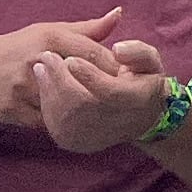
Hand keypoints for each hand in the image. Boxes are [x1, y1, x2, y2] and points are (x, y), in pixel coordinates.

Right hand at [0, 14, 128, 128]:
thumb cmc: (20, 47)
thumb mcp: (50, 31)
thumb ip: (87, 28)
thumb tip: (119, 13)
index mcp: (49, 39)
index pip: (92, 53)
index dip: (114, 66)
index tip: (127, 76)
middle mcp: (36, 61)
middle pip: (80, 80)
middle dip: (100, 89)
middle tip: (116, 97)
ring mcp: (22, 88)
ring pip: (64, 104)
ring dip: (81, 109)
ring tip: (97, 111)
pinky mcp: (12, 111)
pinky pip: (46, 122)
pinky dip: (59, 121)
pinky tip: (69, 121)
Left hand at [29, 49, 172, 154]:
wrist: (138, 118)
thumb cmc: (143, 81)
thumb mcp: (150, 61)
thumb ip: (137, 51)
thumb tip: (117, 49)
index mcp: (135, 100)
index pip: (110, 92)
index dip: (89, 77)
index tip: (70, 59)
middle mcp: (115, 123)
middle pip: (81, 104)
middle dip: (60, 79)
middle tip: (47, 56)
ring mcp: (93, 137)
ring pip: (64, 116)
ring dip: (49, 89)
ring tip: (41, 67)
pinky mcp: (77, 143)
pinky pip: (55, 124)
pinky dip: (46, 103)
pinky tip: (44, 85)